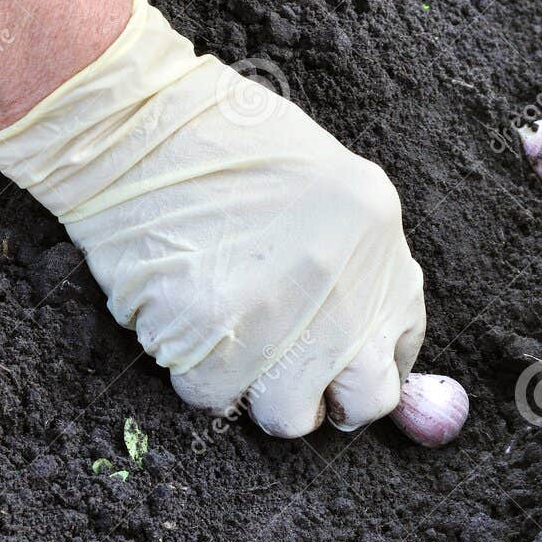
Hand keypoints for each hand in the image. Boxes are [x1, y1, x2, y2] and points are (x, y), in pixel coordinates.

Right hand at [0, 0, 425, 437]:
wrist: (139, 127)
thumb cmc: (221, 141)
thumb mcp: (321, 182)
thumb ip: (349, 259)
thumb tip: (359, 348)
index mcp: (379, 234)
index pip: (402, 340)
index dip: (364, 357)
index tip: (336, 360)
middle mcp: (347, 287)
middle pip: (366, 399)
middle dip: (325, 395)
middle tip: (283, 369)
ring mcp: (285, 321)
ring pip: (287, 414)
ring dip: (255, 390)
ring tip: (225, 335)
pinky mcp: (217, 344)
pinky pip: (213, 397)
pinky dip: (193, 370)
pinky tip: (182, 314)